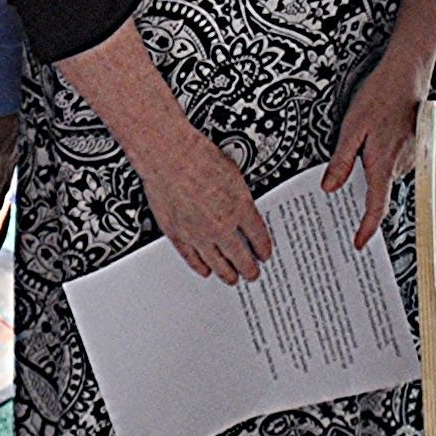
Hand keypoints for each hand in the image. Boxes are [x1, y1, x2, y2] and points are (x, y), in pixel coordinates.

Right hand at [135, 124, 273, 283]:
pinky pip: (192, 258)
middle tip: (253, 274)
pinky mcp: (178, 234)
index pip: (259, 239)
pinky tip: (205, 271)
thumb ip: (240, 195)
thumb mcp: (234, 173)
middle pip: (241, 257)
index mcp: (240, 208)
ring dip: (228, 274)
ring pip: (218, 264)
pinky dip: (200, 267)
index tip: (265, 255)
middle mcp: (221, 225)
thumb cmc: (198, 156)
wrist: (170, 155)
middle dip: (250, 269)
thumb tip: (243, 203)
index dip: (264, 250)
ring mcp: (198, 233)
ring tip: (233, 279)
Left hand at [323, 49, 427, 248]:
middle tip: (344, 196)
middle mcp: (400, 164)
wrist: (408, 73)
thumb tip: (329, 188)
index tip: (359, 243)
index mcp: (383, 164)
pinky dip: (383, 160)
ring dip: (374, 172)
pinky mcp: (414, 146)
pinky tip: (374, 142)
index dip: (367, 228)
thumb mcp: (352, 126)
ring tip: (359, 157)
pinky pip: (394, 162)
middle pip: (380, 191)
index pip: (376, 206)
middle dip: (364, 196)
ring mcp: (410, 156)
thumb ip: (341, 160)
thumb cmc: (380, 96)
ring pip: (387, 175)